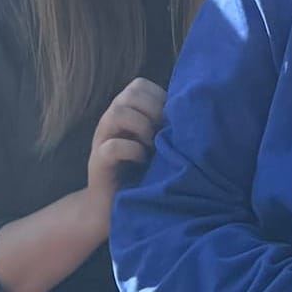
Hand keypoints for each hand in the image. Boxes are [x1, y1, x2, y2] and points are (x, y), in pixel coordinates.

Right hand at [86, 78, 165, 202]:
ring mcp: (102, 140)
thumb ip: (165, 124)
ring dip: (141, 126)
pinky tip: (142, 159)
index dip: (159, 96)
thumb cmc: (141, 172)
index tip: (170, 118)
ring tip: (152, 145)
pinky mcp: (98, 162)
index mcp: (125, 112)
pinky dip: (132, 150)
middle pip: (128, 94)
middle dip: (152, 109)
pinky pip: (112, 147)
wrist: (112, 205)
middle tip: (162, 130)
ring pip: (116, 112)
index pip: (139, 85)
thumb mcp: (157, 143)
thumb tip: (193, 111)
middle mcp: (110, 122)